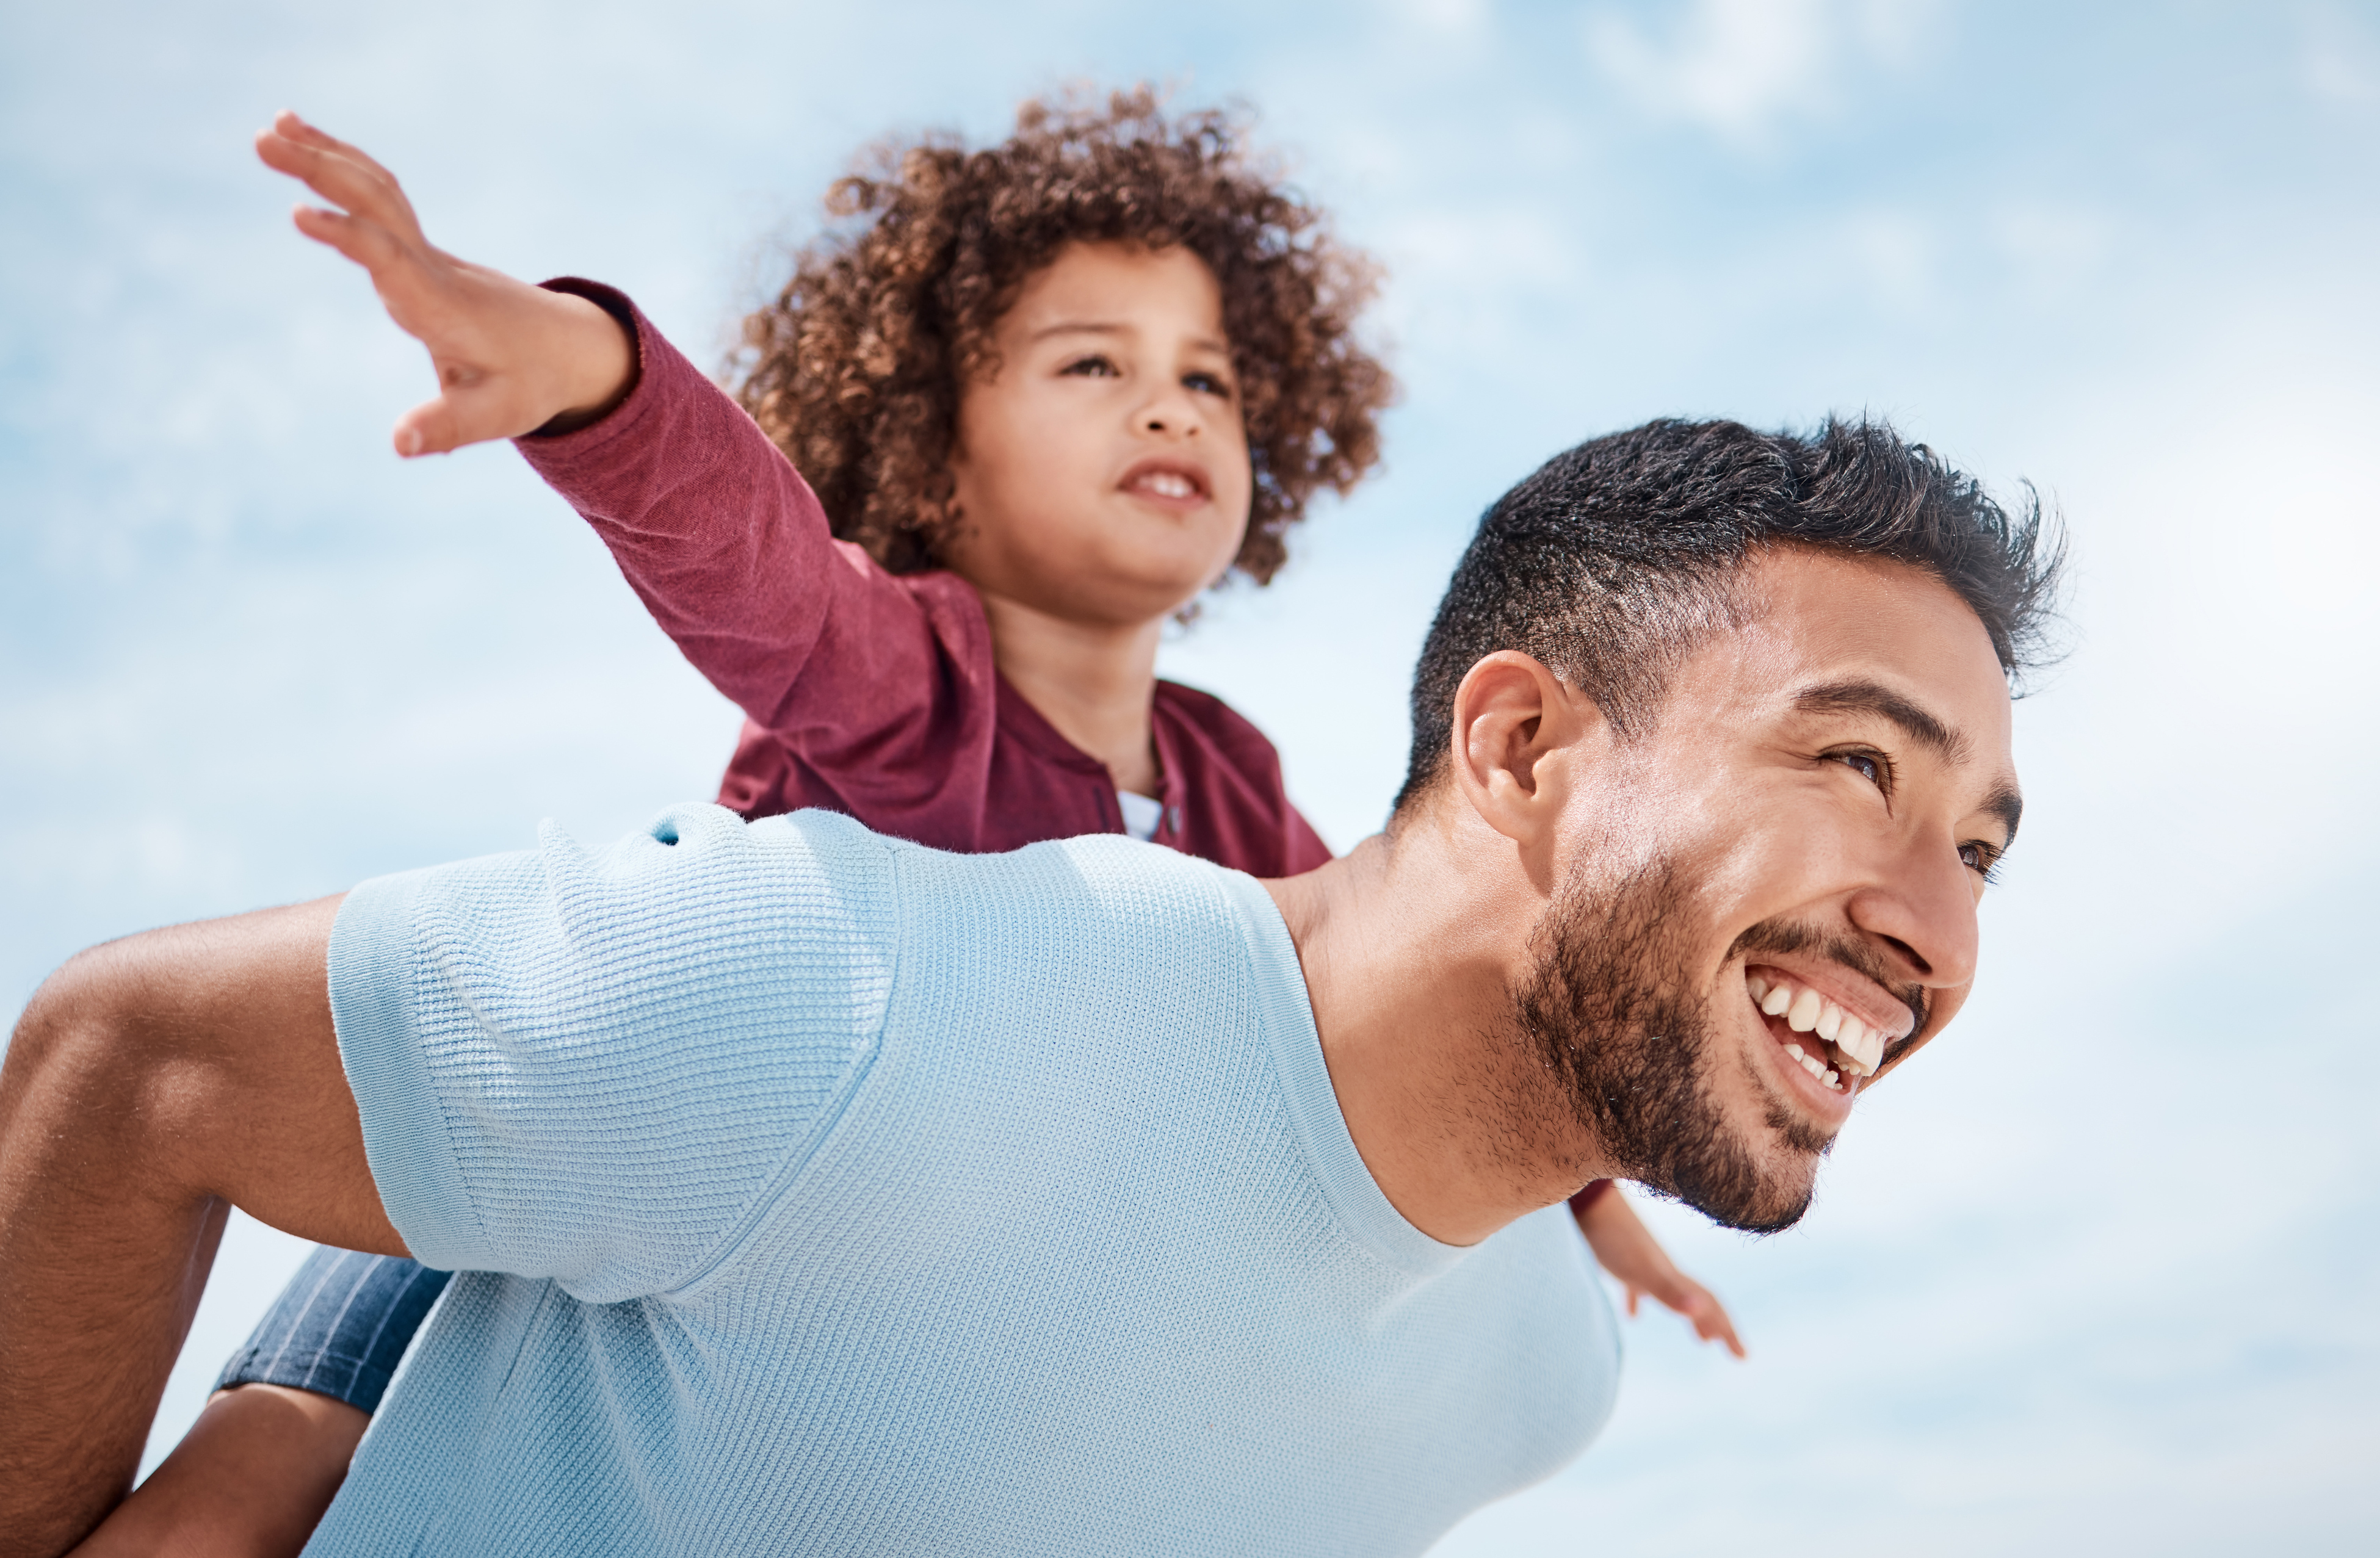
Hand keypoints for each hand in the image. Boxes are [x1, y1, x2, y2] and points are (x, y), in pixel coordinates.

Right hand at [253, 111, 633, 456]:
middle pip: (379, 205)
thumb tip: (400, 445)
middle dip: (322, 169)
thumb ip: (447, 427)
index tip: (298, 213)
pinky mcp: (422, 252)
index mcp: (441, 306)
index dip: (349, 236)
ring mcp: (428, 254)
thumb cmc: (531, 383)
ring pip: (379, 192)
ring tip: (270, 128)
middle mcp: (432, 268)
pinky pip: (382, 200)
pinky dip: (345, 169)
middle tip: (261, 139)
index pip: (391, 260)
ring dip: (327, 156)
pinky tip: (307, 148)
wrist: (568, 349)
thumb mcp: (496, 416)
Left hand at [1573, 1183, 1746, 1359]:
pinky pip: (1633, 1287)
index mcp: (1672, 1275)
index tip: (1743, 1357)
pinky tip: (1632, 1314)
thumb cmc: (1610, 1237)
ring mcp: (1639, 1264)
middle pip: (1699, 1300)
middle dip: (1717, 1326)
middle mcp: (1662, 1269)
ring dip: (1690, 1316)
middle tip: (1734, 1353)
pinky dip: (1637, 1302)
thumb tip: (1700, 1310)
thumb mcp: (1640, 1271)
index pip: (1709, 1304)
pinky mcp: (1615, 1262)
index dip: (1727, 1330)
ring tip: (1700, 1338)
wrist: (1586, 1199)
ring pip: (1673, 1294)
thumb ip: (1669, 1291)